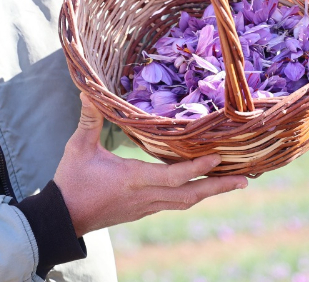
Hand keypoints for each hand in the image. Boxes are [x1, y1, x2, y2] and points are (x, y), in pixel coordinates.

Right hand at [53, 95, 247, 235]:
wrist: (64, 217)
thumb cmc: (72, 180)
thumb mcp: (78, 147)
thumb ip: (88, 120)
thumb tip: (87, 91)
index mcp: (133, 179)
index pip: (173, 176)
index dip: (197, 169)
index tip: (220, 158)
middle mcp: (145, 196)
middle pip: (189, 195)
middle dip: (218, 187)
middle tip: (245, 180)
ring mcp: (145, 206)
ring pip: (184, 202)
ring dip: (209, 192)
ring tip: (232, 183)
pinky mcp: (142, 210)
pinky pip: (174, 204)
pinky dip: (192, 195)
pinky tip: (200, 187)